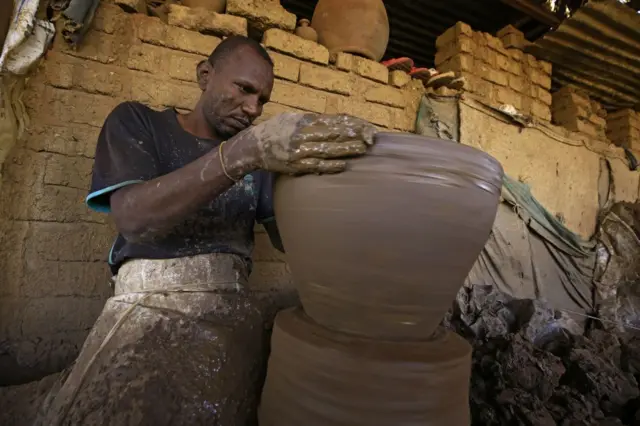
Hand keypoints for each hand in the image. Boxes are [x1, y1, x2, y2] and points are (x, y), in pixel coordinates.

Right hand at [244, 112, 377, 174]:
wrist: (254, 147)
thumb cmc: (275, 130)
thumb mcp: (292, 118)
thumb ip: (311, 120)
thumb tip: (334, 121)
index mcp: (303, 122)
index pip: (332, 121)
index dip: (350, 123)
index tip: (365, 125)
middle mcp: (302, 135)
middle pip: (333, 134)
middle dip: (353, 136)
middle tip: (370, 137)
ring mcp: (299, 152)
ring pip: (327, 150)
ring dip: (346, 150)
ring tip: (362, 149)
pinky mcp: (296, 166)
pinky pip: (316, 165)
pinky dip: (330, 165)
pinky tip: (343, 164)